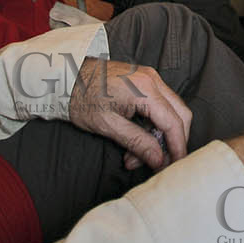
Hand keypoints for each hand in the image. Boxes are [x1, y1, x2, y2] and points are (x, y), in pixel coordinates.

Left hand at [68, 57, 191, 171]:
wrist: (64, 76)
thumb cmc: (80, 98)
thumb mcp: (107, 126)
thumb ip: (137, 143)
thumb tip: (159, 160)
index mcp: (145, 90)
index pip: (173, 123)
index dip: (178, 147)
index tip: (177, 166)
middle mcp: (153, 80)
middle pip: (180, 114)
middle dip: (172, 142)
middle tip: (158, 163)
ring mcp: (149, 78)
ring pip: (170, 111)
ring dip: (159, 136)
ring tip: (134, 157)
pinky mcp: (143, 80)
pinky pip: (159, 104)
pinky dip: (152, 125)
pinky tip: (135, 140)